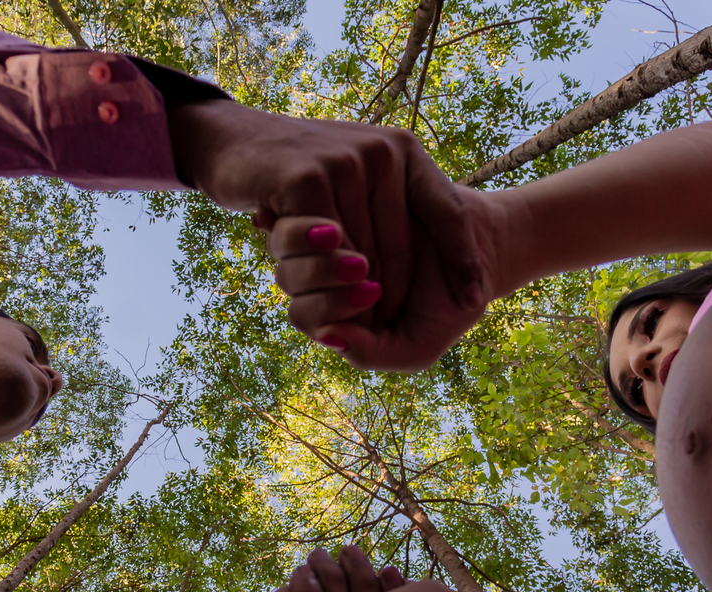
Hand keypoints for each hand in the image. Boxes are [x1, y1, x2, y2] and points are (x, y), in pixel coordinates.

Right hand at [168, 100, 503, 370]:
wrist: (236, 142)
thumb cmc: (299, 175)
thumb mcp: (355, 185)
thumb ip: (388, 211)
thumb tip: (434, 255)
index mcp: (404, 148)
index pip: (449, 212)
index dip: (463, 259)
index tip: (475, 301)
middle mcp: (382, 150)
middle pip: (402, 245)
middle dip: (395, 293)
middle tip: (391, 328)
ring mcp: (344, 162)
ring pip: (364, 255)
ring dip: (358, 295)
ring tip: (360, 321)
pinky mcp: (306, 179)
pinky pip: (329, 250)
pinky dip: (327, 279)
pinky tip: (320, 296)